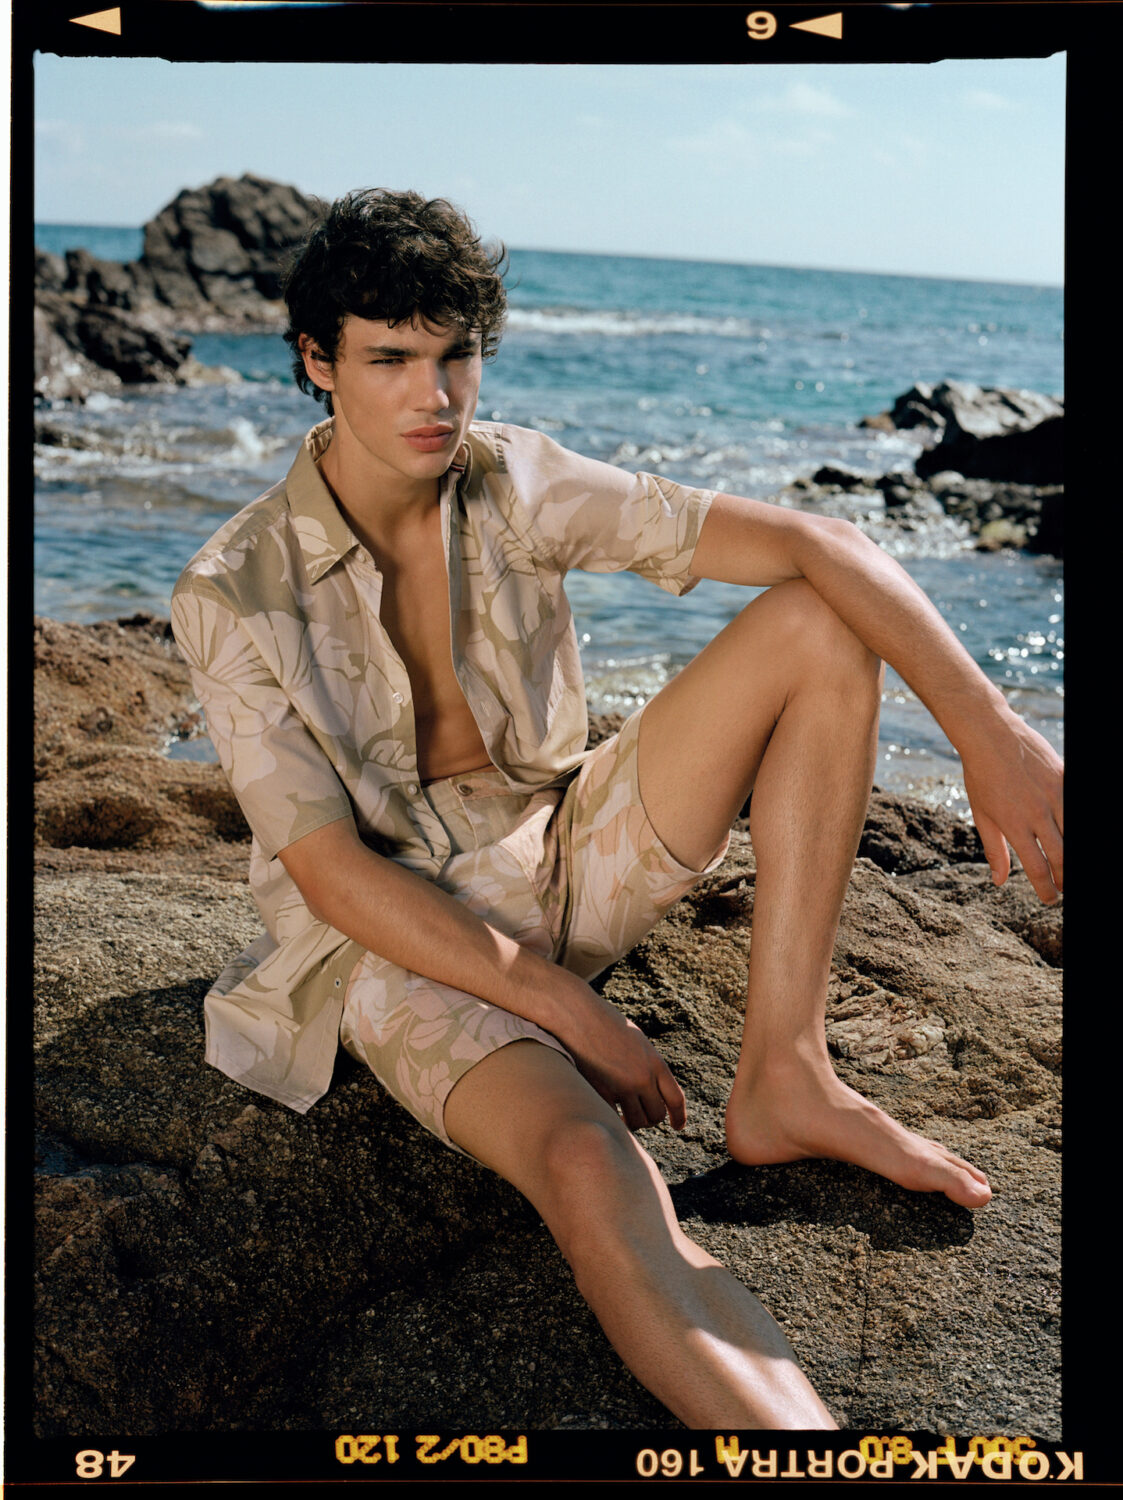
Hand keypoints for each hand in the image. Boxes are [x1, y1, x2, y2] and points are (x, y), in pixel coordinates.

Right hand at [552, 974, 686, 1131]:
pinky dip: (612, 1118)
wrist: (579, 1016)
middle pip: (656, 1115)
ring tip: (623, 1116)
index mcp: (655, 1062)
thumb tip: (651, 1086)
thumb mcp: (636, 1041)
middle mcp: (642, 1077)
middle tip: (640, 1116)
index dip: (679, 1116)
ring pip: (636, 1121)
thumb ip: (646, 1063)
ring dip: (631, 1122)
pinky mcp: (600, 1092)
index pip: (676, 1098)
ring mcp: (621, 1087)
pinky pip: (613, 1117)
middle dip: (649, 1119)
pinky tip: (607, 1113)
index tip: (677, 1126)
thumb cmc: (605, 1023)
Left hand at [958, 707, 1062, 903]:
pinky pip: (1077, 807)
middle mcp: (1037, 813)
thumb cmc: (981, 776)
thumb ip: (994, 849)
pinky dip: (1077, 824)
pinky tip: (1072, 834)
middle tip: (1065, 888)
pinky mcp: (1065, 778)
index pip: (1038, 868)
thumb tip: (998, 881)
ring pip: (1075, 835)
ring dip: (1074, 856)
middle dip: (1066, 878)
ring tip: (1070, 867)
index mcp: (1014, 825)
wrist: (989, 734)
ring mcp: (1054, 795)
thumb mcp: (981, 814)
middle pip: (1062, 857)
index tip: (1051, 899)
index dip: (1047, 889)